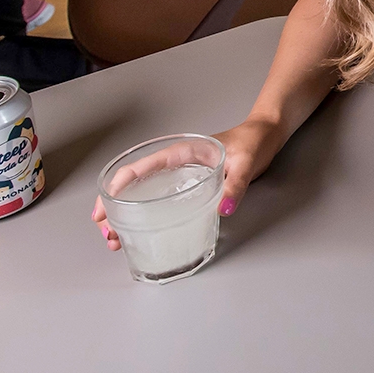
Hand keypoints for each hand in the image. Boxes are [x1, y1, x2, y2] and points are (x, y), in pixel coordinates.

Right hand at [91, 124, 267, 250]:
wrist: (266, 134)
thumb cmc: (254, 142)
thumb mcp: (246, 163)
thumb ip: (236, 184)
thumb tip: (224, 208)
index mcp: (183, 152)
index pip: (144, 165)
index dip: (121, 183)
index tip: (107, 202)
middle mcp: (176, 163)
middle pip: (134, 183)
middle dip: (114, 206)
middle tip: (107, 231)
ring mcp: (179, 173)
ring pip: (142, 193)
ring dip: (124, 213)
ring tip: (115, 237)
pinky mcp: (187, 183)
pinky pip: (158, 197)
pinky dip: (143, 213)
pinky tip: (137, 230)